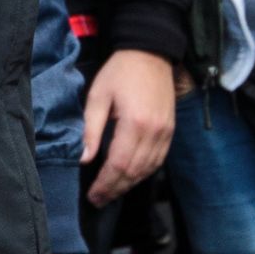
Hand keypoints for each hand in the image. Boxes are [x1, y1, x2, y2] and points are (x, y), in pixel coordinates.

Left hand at [82, 47, 178, 203]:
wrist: (151, 52)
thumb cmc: (120, 71)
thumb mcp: (98, 95)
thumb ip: (91, 128)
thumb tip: (84, 158)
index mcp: (135, 123)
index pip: (119, 164)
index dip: (105, 183)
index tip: (93, 195)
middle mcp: (154, 132)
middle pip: (134, 172)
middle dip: (115, 189)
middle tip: (99, 200)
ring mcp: (166, 133)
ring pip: (148, 170)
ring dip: (129, 185)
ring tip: (111, 193)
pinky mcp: (170, 131)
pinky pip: (158, 161)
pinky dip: (143, 173)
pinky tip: (130, 178)